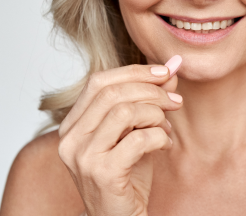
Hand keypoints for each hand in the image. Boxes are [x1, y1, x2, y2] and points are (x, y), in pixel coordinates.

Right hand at [57, 56, 182, 215]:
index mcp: (73, 125)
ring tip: (167, 127)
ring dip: (156, 115)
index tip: (165, 72)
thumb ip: (149, 100)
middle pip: (112, 93)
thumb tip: (172, 67)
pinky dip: (159, 137)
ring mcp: (83, 157)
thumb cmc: (127, 177)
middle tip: (175, 101)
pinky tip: (165, 146)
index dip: (134, 72)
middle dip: (151, 91)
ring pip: (124, 112)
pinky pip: (138, 140)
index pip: (98, 82)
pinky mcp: (102, 173)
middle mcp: (70, 139)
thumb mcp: (138, 132)